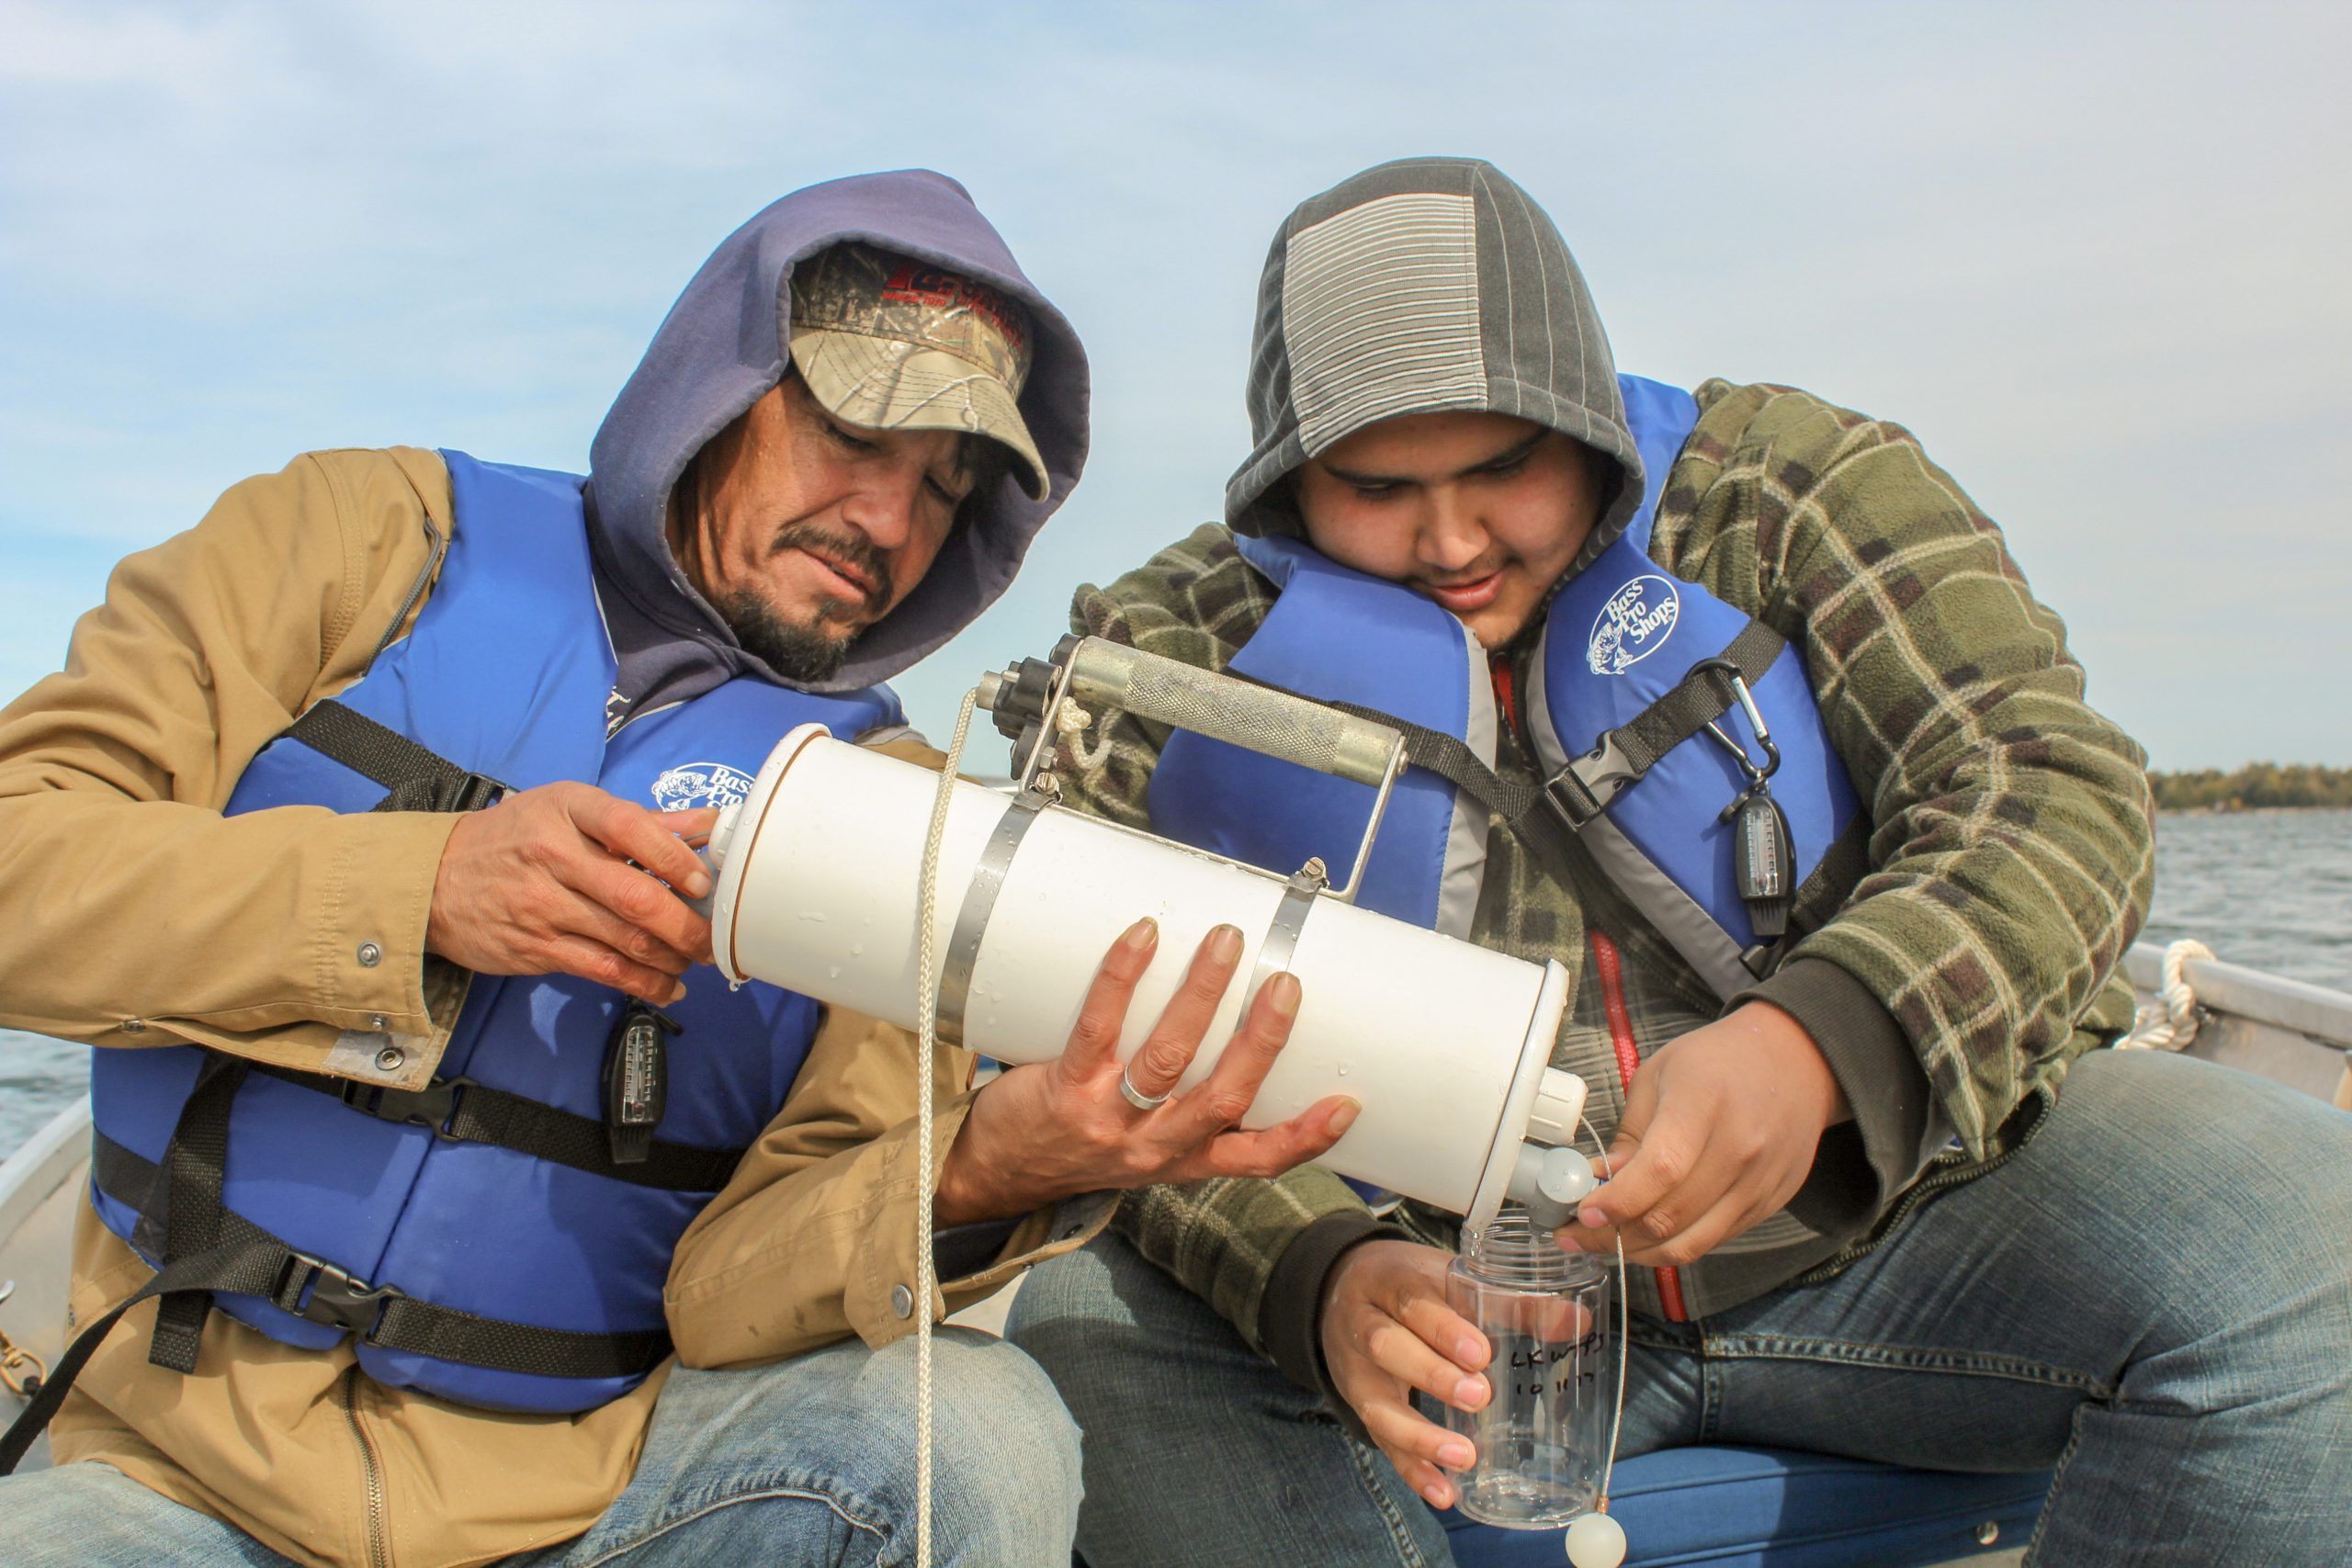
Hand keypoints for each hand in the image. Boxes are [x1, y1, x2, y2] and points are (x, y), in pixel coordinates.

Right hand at [425, 781, 717, 1003]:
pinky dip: (643, 983)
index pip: (630, 827)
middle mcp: (555, 857)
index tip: (703, 880)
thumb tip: (707, 823)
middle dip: (686, 924)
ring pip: (624, 940)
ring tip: (695, 960)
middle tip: (715, 937)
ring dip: (672, 957)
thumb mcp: (569, 811)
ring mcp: (543, 906)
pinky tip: (668, 987)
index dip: (675, 856)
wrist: (436, 878)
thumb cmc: (516, 837)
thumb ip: (641, 820)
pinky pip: (602, 970)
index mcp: (570, 811)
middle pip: (634, 896)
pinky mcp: (536, 948)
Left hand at [933, 918, 1359, 1223]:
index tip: (1349, 1103)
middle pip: (1220, 1100)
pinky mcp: (1065, 1088)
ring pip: (1166, 1060)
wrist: (996, 1171)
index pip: (1256, 1160)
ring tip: (1225, 943)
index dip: (1305, 1139)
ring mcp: (1109, 1119)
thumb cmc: (1080, 1142)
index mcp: (1183, 1160)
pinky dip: (1123, 980)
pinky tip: (1142, 937)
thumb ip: (1188, 1102)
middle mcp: (1152, 1147)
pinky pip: (1098, 1029)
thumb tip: (1233, 1021)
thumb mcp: (1145, 1146)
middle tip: (1285, 984)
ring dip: (1200, 998)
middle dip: (1258, 1042)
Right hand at [1318, 1239, 1489, 1509]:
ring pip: (1376, 1403)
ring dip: (1419, 1436)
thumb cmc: (1412, 1285)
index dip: (1443, 1329)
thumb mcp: (1450, 1279)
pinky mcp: (1360, 1407)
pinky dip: (1411, 1469)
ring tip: (1463, 1457)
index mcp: (1390, 1282)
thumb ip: (1511, 1301)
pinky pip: (1380, 1441)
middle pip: (1386, 1348)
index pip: (1411, 1302)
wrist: (1341, 1289)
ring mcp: (1356, 1371)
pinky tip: (1443, 1492)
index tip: (1481, 1353)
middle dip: (1431, 1375)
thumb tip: (1578, 1321)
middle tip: (1479, 1397)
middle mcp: (1363, 1325)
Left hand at [1559, 1001, 1847, 1265]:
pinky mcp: (1769, 1204)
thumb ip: (1628, 1135)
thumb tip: (1594, 1183)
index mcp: (1705, 1103)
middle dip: (1613, 1236)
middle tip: (1576, 1236)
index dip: (1617, 1201)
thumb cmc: (1717, 1063)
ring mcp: (1760, 1182)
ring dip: (1640, 1252)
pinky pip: (1714, 1240)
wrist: (1795, 1062)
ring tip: (1604, 1244)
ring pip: (1692, 1242)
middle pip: (1672, 1216)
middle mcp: (1740, 1148)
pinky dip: (1674, 1245)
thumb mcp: (1658, 1076)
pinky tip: (1646, 1237)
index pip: (1660, 1170)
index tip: (1581, 1214)